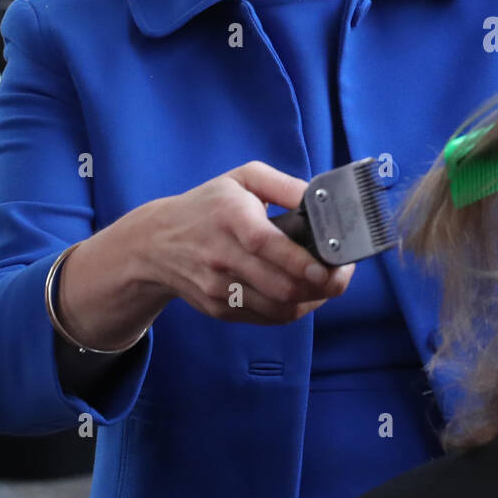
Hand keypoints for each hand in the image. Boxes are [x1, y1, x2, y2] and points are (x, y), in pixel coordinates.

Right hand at [57, 162, 354, 344]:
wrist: (154, 244)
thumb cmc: (209, 206)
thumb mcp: (243, 179)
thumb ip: (284, 185)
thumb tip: (321, 199)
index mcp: (230, 217)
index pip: (266, 245)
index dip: (300, 261)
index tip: (330, 267)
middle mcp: (221, 256)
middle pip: (279, 286)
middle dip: (321, 286)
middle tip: (342, 273)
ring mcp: (218, 288)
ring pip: (277, 309)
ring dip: (312, 300)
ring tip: (327, 282)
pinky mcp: (218, 309)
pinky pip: (267, 318)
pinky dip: (294, 309)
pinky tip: (305, 293)